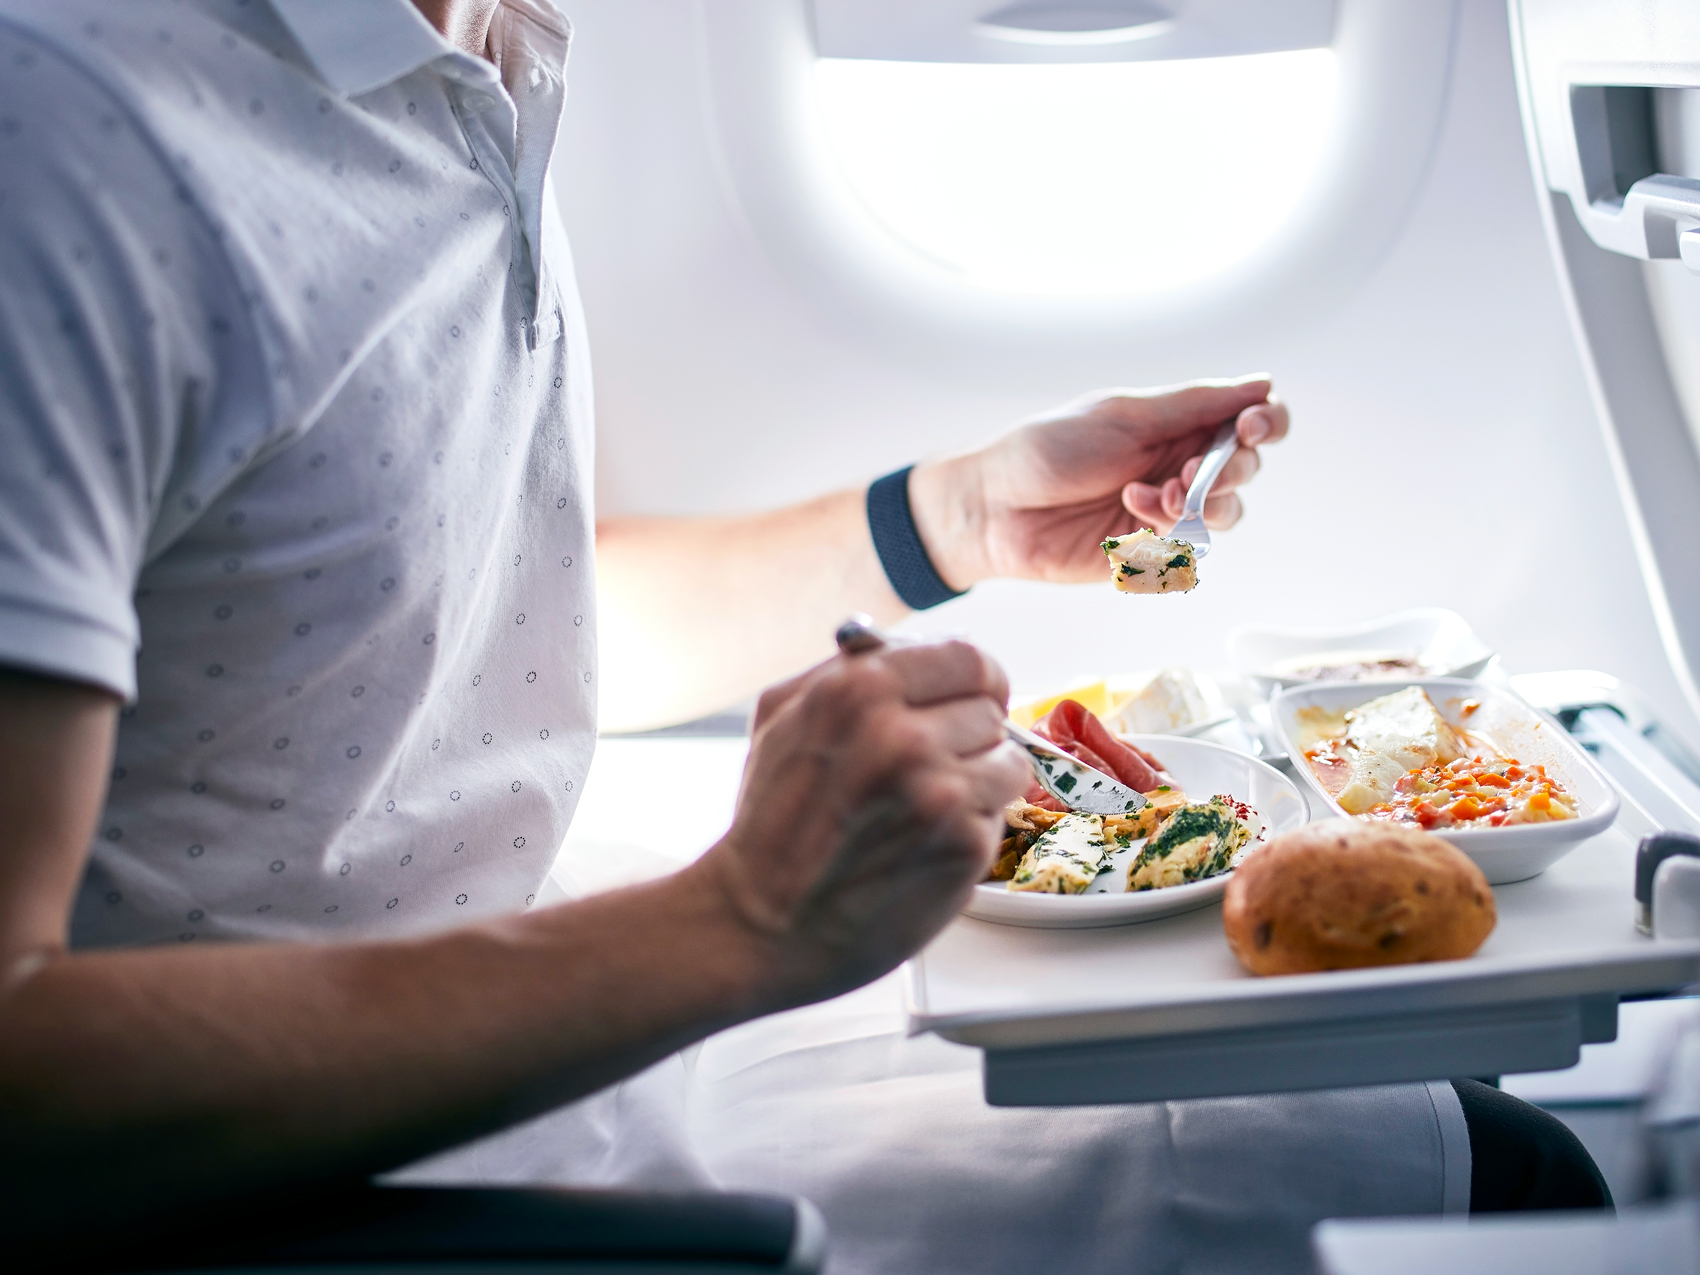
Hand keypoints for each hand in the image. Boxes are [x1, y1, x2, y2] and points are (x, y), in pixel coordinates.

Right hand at [689, 640, 1028, 1008]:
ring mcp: (938, 792)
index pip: (968, 657)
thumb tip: (913, 645)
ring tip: (927, 807)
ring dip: (979, 781)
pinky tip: (925, 842)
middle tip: (930, 766)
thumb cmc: (772, 822)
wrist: (761, 922)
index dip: (974, 681)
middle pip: (991, 708)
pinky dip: (972, 827)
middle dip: (968, 735)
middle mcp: (903, 734)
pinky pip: (1001, 814)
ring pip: (1008, 760)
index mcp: (860, 687)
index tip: (969, 698)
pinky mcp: (963, 844)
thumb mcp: (782, 716)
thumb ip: (846, 669)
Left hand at [908, 377, 1288, 589]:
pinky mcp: (1148, 551)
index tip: (1253, 427)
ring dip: (1204, 503)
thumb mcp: (1123, 416)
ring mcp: (1165, 510)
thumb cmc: (1047, 451)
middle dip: (1231, 469)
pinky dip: (1170, 530)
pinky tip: (1132, 513)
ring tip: (1158, 495)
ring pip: (1227, 513)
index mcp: (1176, 423)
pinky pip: (1189, 548)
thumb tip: (1262, 383)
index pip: (1249, 419)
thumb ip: (1194, 405)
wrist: (995, 508)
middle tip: (1190, 471)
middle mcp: (1178, 464)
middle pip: (1246, 469)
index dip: (1267, 422)